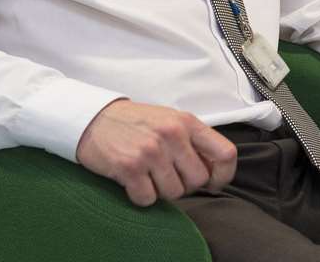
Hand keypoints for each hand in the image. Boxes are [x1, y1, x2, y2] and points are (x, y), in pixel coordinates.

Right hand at [74, 99, 237, 206]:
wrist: (93, 119)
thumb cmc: (135, 123)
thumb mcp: (170, 121)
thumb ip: (193, 141)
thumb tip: (214, 171)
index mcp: (187, 123)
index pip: (226, 154)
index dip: (223, 175)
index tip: (213, 183)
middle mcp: (172, 135)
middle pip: (198, 180)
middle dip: (185, 185)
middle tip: (168, 176)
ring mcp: (151, 152)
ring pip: (174, 193)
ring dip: (162, 191)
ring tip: (149, 175)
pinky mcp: (129, 167)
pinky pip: (148, 199)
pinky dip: (141, 196)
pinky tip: (134, 181)